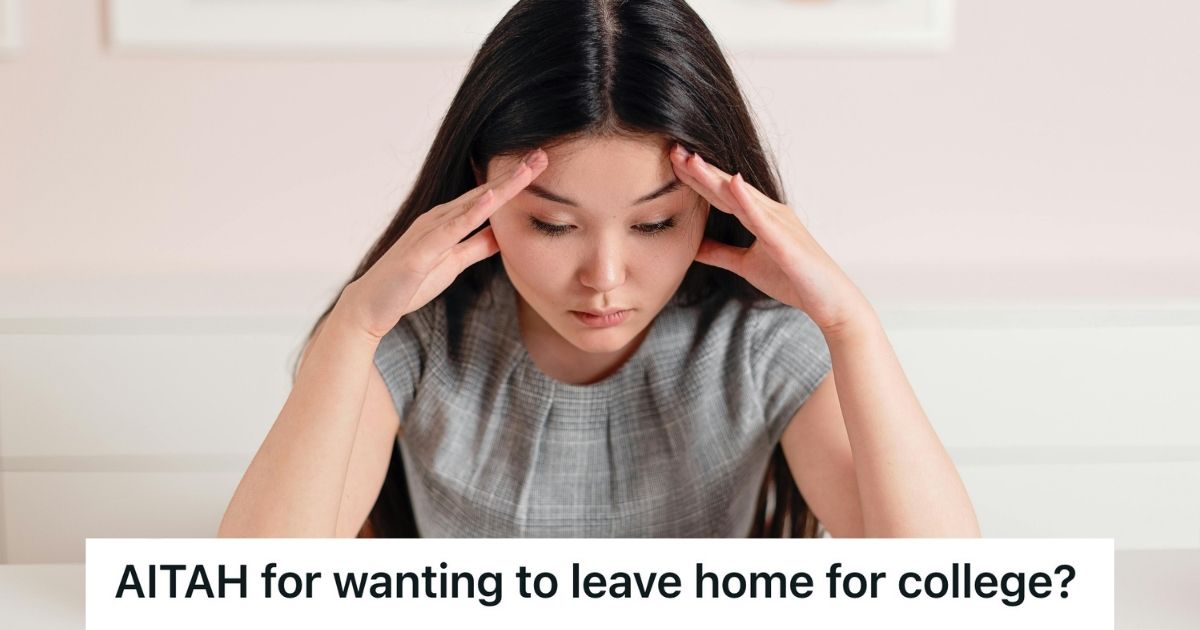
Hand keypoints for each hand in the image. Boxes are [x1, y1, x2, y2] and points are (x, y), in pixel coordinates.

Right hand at [341, 149, 548, 339]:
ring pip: (471, 205)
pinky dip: (472, 212)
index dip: (514, 182)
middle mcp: (438, 219)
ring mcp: (428, 232)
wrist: (370, 306)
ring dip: (500, 187)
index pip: (487, 197)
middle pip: (483, 193)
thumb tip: (503, 234)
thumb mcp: (453, 262)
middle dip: (513, 175)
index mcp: (447, 221)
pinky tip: (491, 198)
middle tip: (542, 156)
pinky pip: (450, 230)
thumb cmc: (408, 284)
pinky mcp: (420, 251)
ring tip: (526, 169)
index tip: (541, 165)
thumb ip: (476, 246)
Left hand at [669, 143, 871, 334]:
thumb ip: (721, 254)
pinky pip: (762, 218)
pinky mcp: (785, 241)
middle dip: (699, 169)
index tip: (672, 162)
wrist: (830, 301)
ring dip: (715, 177)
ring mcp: (779, 223)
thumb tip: (693, 247)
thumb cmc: (794, 280)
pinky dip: (746, 199)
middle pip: (727, 187)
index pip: (721, 194)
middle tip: (673, 149)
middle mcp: (770, 212)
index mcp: (760, 216)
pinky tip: (732, 182)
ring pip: (741, 196)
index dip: (697, 178)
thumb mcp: (746, 265)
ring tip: (692, 159)